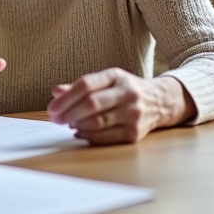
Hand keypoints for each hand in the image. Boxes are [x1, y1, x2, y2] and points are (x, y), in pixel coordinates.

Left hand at [47, 68, 195, 144]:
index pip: (86, 84)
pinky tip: (79, 133)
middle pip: (91, 104)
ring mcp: (133, 114)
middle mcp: (127, 93)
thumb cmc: (126, 91)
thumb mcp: (107, 81)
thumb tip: (56, 92)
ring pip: (97, 122)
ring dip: (77, 125)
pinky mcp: (135, 133)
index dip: (66, 98)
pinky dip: (88, 136)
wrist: (160, 101)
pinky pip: (106, 137)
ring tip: (68, 124)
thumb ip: (81, 87)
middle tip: (56, 119)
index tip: (52, 108)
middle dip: (68, 113)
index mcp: (116, 76)